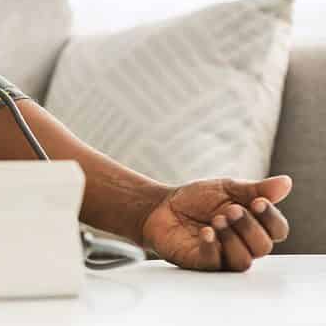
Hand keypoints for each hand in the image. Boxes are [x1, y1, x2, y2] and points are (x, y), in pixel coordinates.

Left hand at [140, 175, 291, 271]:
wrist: (161, 206)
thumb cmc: (196, 199)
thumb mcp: (226, 188)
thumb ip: (254, 189)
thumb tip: (286, 183)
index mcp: (253, 226)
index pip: (277, 230)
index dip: (271, 218)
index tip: (258, 202)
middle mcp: (242, 244)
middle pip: (263, 247)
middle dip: (249, 227)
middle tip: (231, 210)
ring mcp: (223, 256)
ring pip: (243, 260)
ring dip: (232, 238)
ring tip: (216, 219)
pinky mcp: (201, 263)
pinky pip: (215, 263)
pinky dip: (212, 247)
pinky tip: (205, 232)